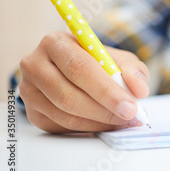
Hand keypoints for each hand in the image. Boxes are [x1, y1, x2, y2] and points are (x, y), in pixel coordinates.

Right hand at [19, 31, 149, 132]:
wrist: (79, 71)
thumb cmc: (100, 62)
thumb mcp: (120, 59)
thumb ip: (133, 71)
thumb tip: (139, 90)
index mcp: (55, 43)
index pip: (79, 68)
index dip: (106, 90)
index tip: (130, 105)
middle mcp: (35, 64)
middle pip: (68, 95)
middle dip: (104, 110)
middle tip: (130, 116)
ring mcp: (29, 91)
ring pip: (65, 114)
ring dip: (99, 122)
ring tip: (123, 121)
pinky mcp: (33, 112)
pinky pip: (62, 126)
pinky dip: (89, 128)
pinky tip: (107, 124)